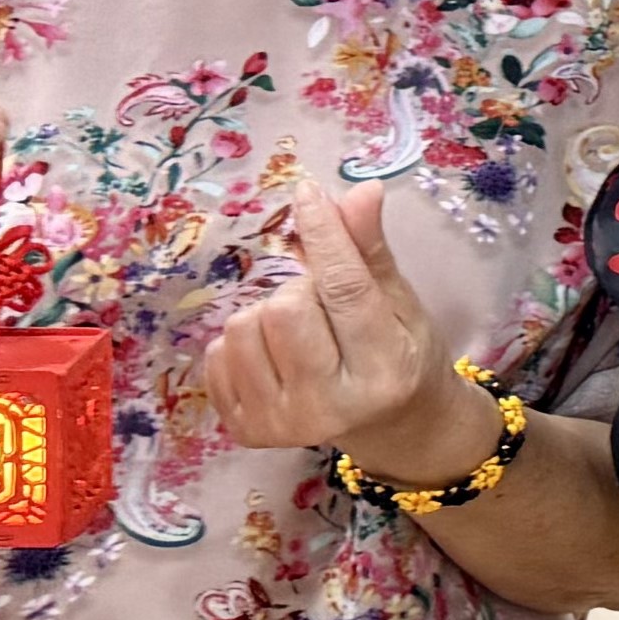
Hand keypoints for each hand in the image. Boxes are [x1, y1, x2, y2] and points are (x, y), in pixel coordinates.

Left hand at [204, 183, 489, 476]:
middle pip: (284, 308)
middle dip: (300, 291)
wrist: (393, 427)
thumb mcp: (400, 304)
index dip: (325, 235)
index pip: (345, 290)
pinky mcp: (244, 430)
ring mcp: (281, 424)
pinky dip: (243, 343)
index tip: (308, 192)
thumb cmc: (402, 356)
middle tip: (324, 308)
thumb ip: (370, 251)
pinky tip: (274, 358)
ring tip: (300, 335)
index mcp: (384, 372)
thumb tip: (361, 189)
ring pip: (243, 327)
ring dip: (268, 315)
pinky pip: (216, 354)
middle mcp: (330, 407)